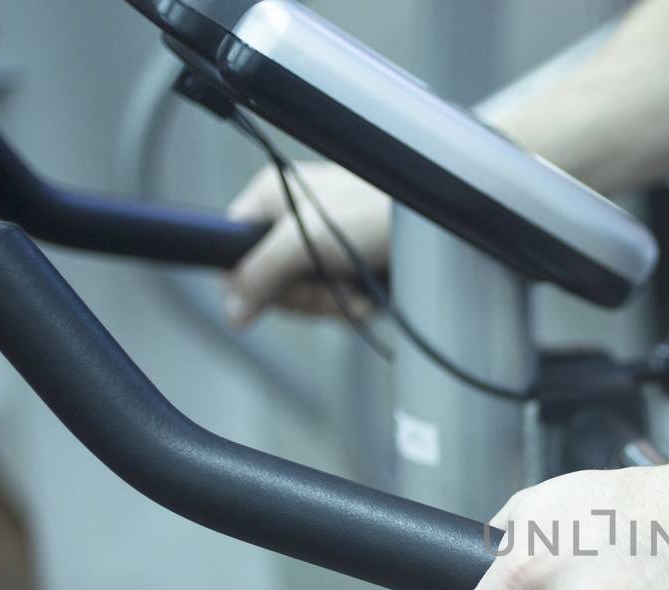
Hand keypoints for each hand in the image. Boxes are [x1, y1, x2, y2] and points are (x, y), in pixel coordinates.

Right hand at [223, 162, 391, 326]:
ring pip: (304, 300)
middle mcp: (293, 221)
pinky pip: (335, 303)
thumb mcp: (309, 238)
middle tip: (331, 286)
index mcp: (271, 198)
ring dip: (333, 303)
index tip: (268, 296)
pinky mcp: (350, 270)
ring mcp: (323, 248)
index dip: (246, 282)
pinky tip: (372, 294)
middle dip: (304, 296)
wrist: (440, 226)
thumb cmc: (376, 212)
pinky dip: (353, 305)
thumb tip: (232, 311)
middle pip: (269, 284)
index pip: (229, 249)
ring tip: (358, 286)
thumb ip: (261, 273)